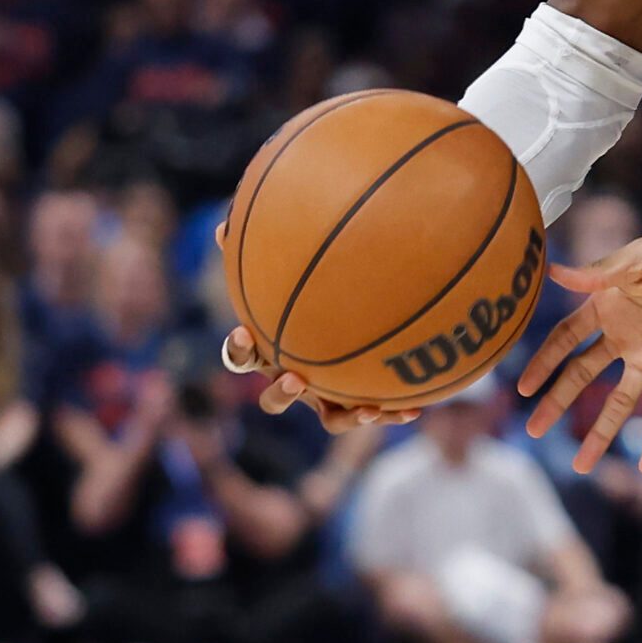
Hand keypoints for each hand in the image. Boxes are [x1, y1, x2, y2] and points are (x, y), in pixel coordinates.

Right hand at [214, 226, 420, 432]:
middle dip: (280, 394)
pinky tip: (415, 409)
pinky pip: (372, 411)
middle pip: (274, 400)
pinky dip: (391, 412)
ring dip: (346, 417)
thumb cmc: (308, 291)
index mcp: (273, 351)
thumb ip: (264, 249)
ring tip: (369, 409)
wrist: (353, 323)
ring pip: (328, 418)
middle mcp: (295, 378)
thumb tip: (225, 224)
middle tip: (296, 378)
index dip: (238, 348)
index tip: (242, 333)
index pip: (242, 355)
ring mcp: (327, 395)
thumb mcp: (290, 267)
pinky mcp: (358, 399)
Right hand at [516, 224, 641, 474]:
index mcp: (612, 305)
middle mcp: (629, 335)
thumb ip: (601, 272)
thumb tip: (551, 270)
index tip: (523, 388)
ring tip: (581, 467)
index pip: (567, 339)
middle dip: (558, 402)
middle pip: (585, 375)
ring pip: (621, 402)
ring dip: (602, 433)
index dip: (545, 362)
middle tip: (533, 431)